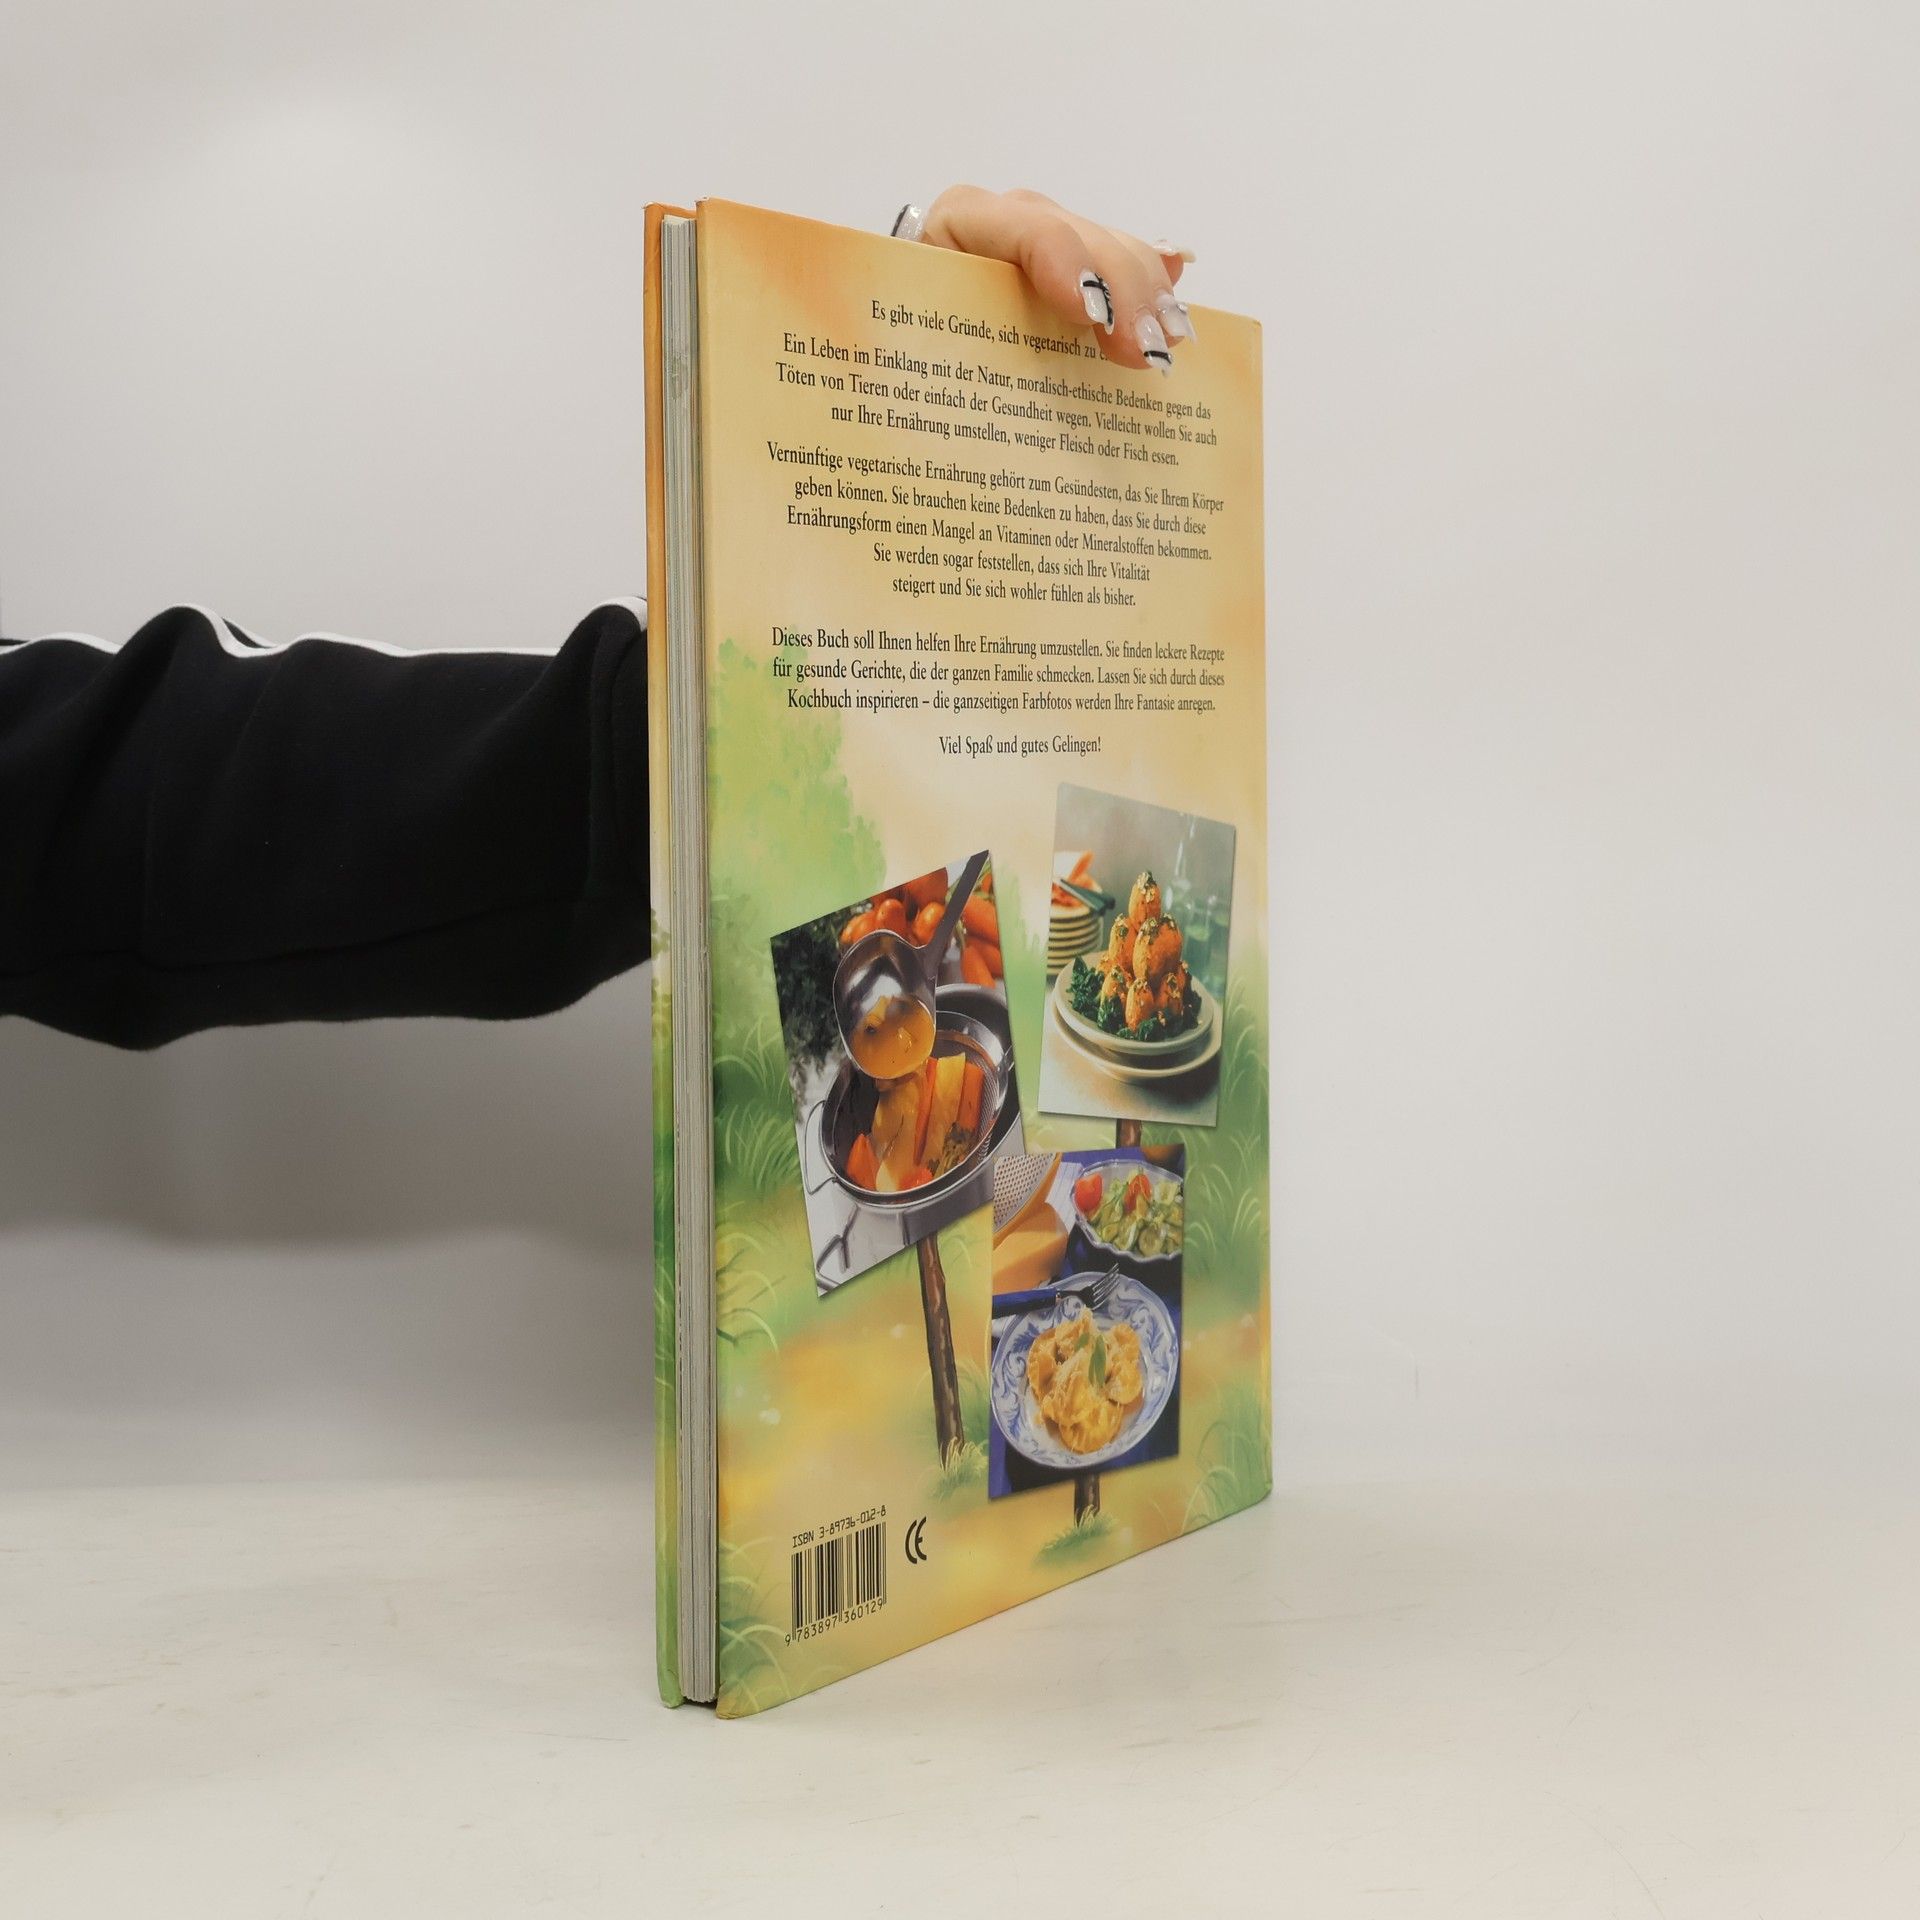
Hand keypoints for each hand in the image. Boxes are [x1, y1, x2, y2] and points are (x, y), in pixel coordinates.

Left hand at [911, 186, 1195, 376]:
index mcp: (953, 228)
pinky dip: (1151, 277)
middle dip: (1122, 292)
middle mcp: (1004, 219)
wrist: (891, 333)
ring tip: (1170, 343)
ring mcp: (1044, 235)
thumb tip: (912, 448)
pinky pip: (1121, 258)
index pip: (1024, 228)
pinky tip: (1178, 286)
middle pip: (1081, 237)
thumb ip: (916, 358)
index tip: (1093, 315)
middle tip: (1146, 354)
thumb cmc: (892, 349)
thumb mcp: (896, 345)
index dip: (1067, 265)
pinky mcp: (1072, 258)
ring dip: (1148, 294)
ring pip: (1111, 248)